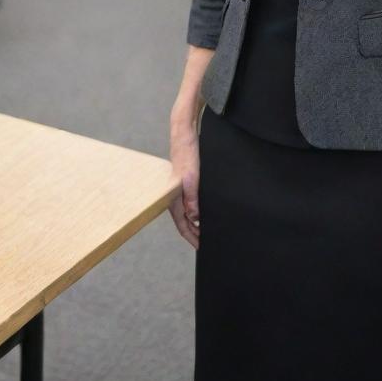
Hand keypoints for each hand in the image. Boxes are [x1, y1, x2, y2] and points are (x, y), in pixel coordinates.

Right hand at [168, 126, 199, 248]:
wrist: (184, 133)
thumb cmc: (186, 153)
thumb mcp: (191, 177)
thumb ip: (192, 198)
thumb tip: (195, 218)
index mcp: (174, 197)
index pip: (182, 225)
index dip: (192, 237)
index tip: (201, 247)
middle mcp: (176, 196)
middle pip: (185, 221)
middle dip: (194, 233)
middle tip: (207, 242)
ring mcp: (181, 189)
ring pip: (188, 212)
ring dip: (196, 223)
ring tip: (207, 230)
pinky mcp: (187, 182)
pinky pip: (192, 202)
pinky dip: (198, 210)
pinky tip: (205, 210)